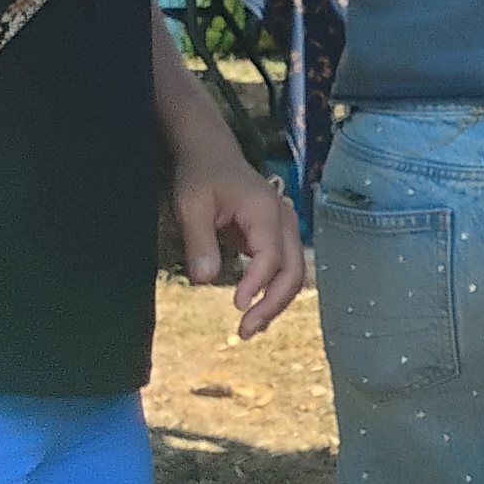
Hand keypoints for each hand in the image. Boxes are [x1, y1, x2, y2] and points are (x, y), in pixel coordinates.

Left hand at [169, 155, 308, 338]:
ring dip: (275, 303)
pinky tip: (255, 309)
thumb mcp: (191, 206)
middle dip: (272, 304)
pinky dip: (272, 291)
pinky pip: (283, 269)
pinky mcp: (277, 237)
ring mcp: (286, 229)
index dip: (256, 284)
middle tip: (245, 330)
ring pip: (292, 274)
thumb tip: (205, 281)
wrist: (212, 153)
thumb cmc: (201, 176)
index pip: (270, 257)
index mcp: (266, 212)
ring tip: (250, 328)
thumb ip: (200, 242)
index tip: (235, 306)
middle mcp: (286, 222)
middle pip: (292, 271)